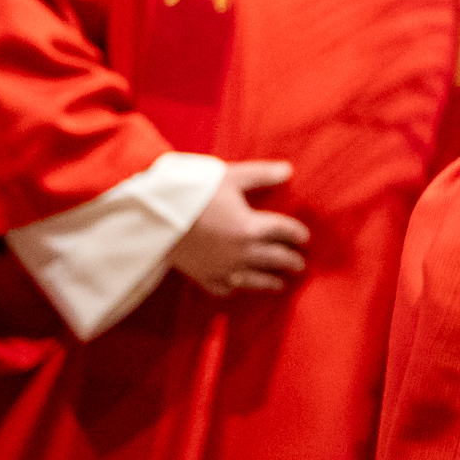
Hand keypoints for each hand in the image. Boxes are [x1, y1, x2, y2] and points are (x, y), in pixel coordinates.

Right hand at [167, 160, 308, 295]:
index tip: (304, 237)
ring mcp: (222, 268)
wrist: (155, 217)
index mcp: (250, 227)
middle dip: (291, 261)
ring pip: (256, 280)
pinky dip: (238, 289)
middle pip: (276, 259)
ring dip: (272, 282)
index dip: (297, 234)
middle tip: (300, 264)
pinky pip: (226, 289)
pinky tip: (243, 286)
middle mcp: (241, 252)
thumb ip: (261, 175)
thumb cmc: (194, 193)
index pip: (284, 232)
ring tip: (281, 283)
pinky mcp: (203, 277)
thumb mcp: (230, 177)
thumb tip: (288, 170)